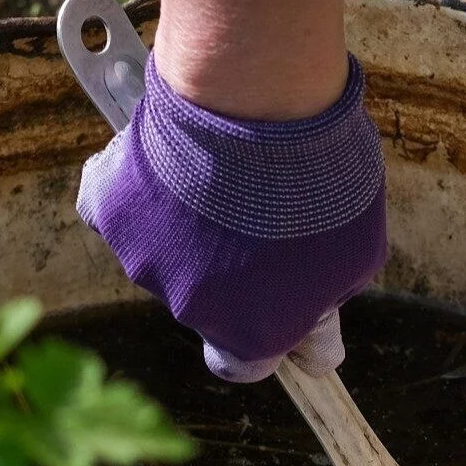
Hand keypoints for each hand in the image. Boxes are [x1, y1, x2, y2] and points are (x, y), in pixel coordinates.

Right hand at [75, 55, 386, 381]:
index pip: (245, 363)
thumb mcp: (357, 253)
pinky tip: (174, 158)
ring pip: (165, 254)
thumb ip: (327, 304)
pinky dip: (144, 189)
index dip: (265, 329)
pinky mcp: (108, 210)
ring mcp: (142, 261)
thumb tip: (316, 339)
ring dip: (189, 225)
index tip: (279, 296)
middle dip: (230, 269)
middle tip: (261, 209)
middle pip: (206, 304)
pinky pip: (125, 210)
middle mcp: (190, 310)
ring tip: (225, 171)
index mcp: (250, 333)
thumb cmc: (319, 180)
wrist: (255, 101)